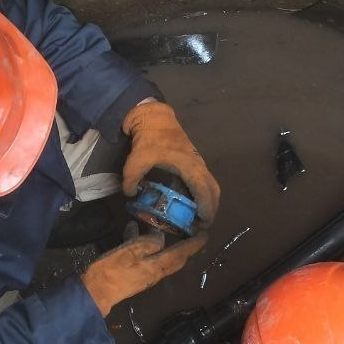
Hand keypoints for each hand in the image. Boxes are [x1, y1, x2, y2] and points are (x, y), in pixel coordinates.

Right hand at [82, 233, 207, 315]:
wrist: (95, 293)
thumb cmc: (112, 271)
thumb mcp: (130, 251)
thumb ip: (149, 243)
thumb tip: (160, 238)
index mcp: (157, 267)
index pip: (181, 254)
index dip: (194, 244)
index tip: (205, 234)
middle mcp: (155, 272)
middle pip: (175, 258)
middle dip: (185, 247)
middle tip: (192, 234)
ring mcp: (144, 274)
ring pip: (160, 256)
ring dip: (164, 244)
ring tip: (161, 228)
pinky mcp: (133, 274)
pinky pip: (146, 256)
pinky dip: (145, 244)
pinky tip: (132, 231)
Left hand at [122, 101, 220, 225]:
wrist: (155, 118)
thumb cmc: (150, 138)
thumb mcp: (136, 159)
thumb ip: (132, 178)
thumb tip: (130, 194)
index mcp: (189, 166)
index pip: (204, 191)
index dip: (206, 209)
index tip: (201, 223)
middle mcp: (199, 165)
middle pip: (214, 191)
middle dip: (211, 210)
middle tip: (199, 226)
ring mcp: (198, 162)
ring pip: (211, 186)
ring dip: (209, 202)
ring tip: (197, 218)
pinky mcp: (194, 161)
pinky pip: (205, 181)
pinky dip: (204, 194)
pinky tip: (192, 203)